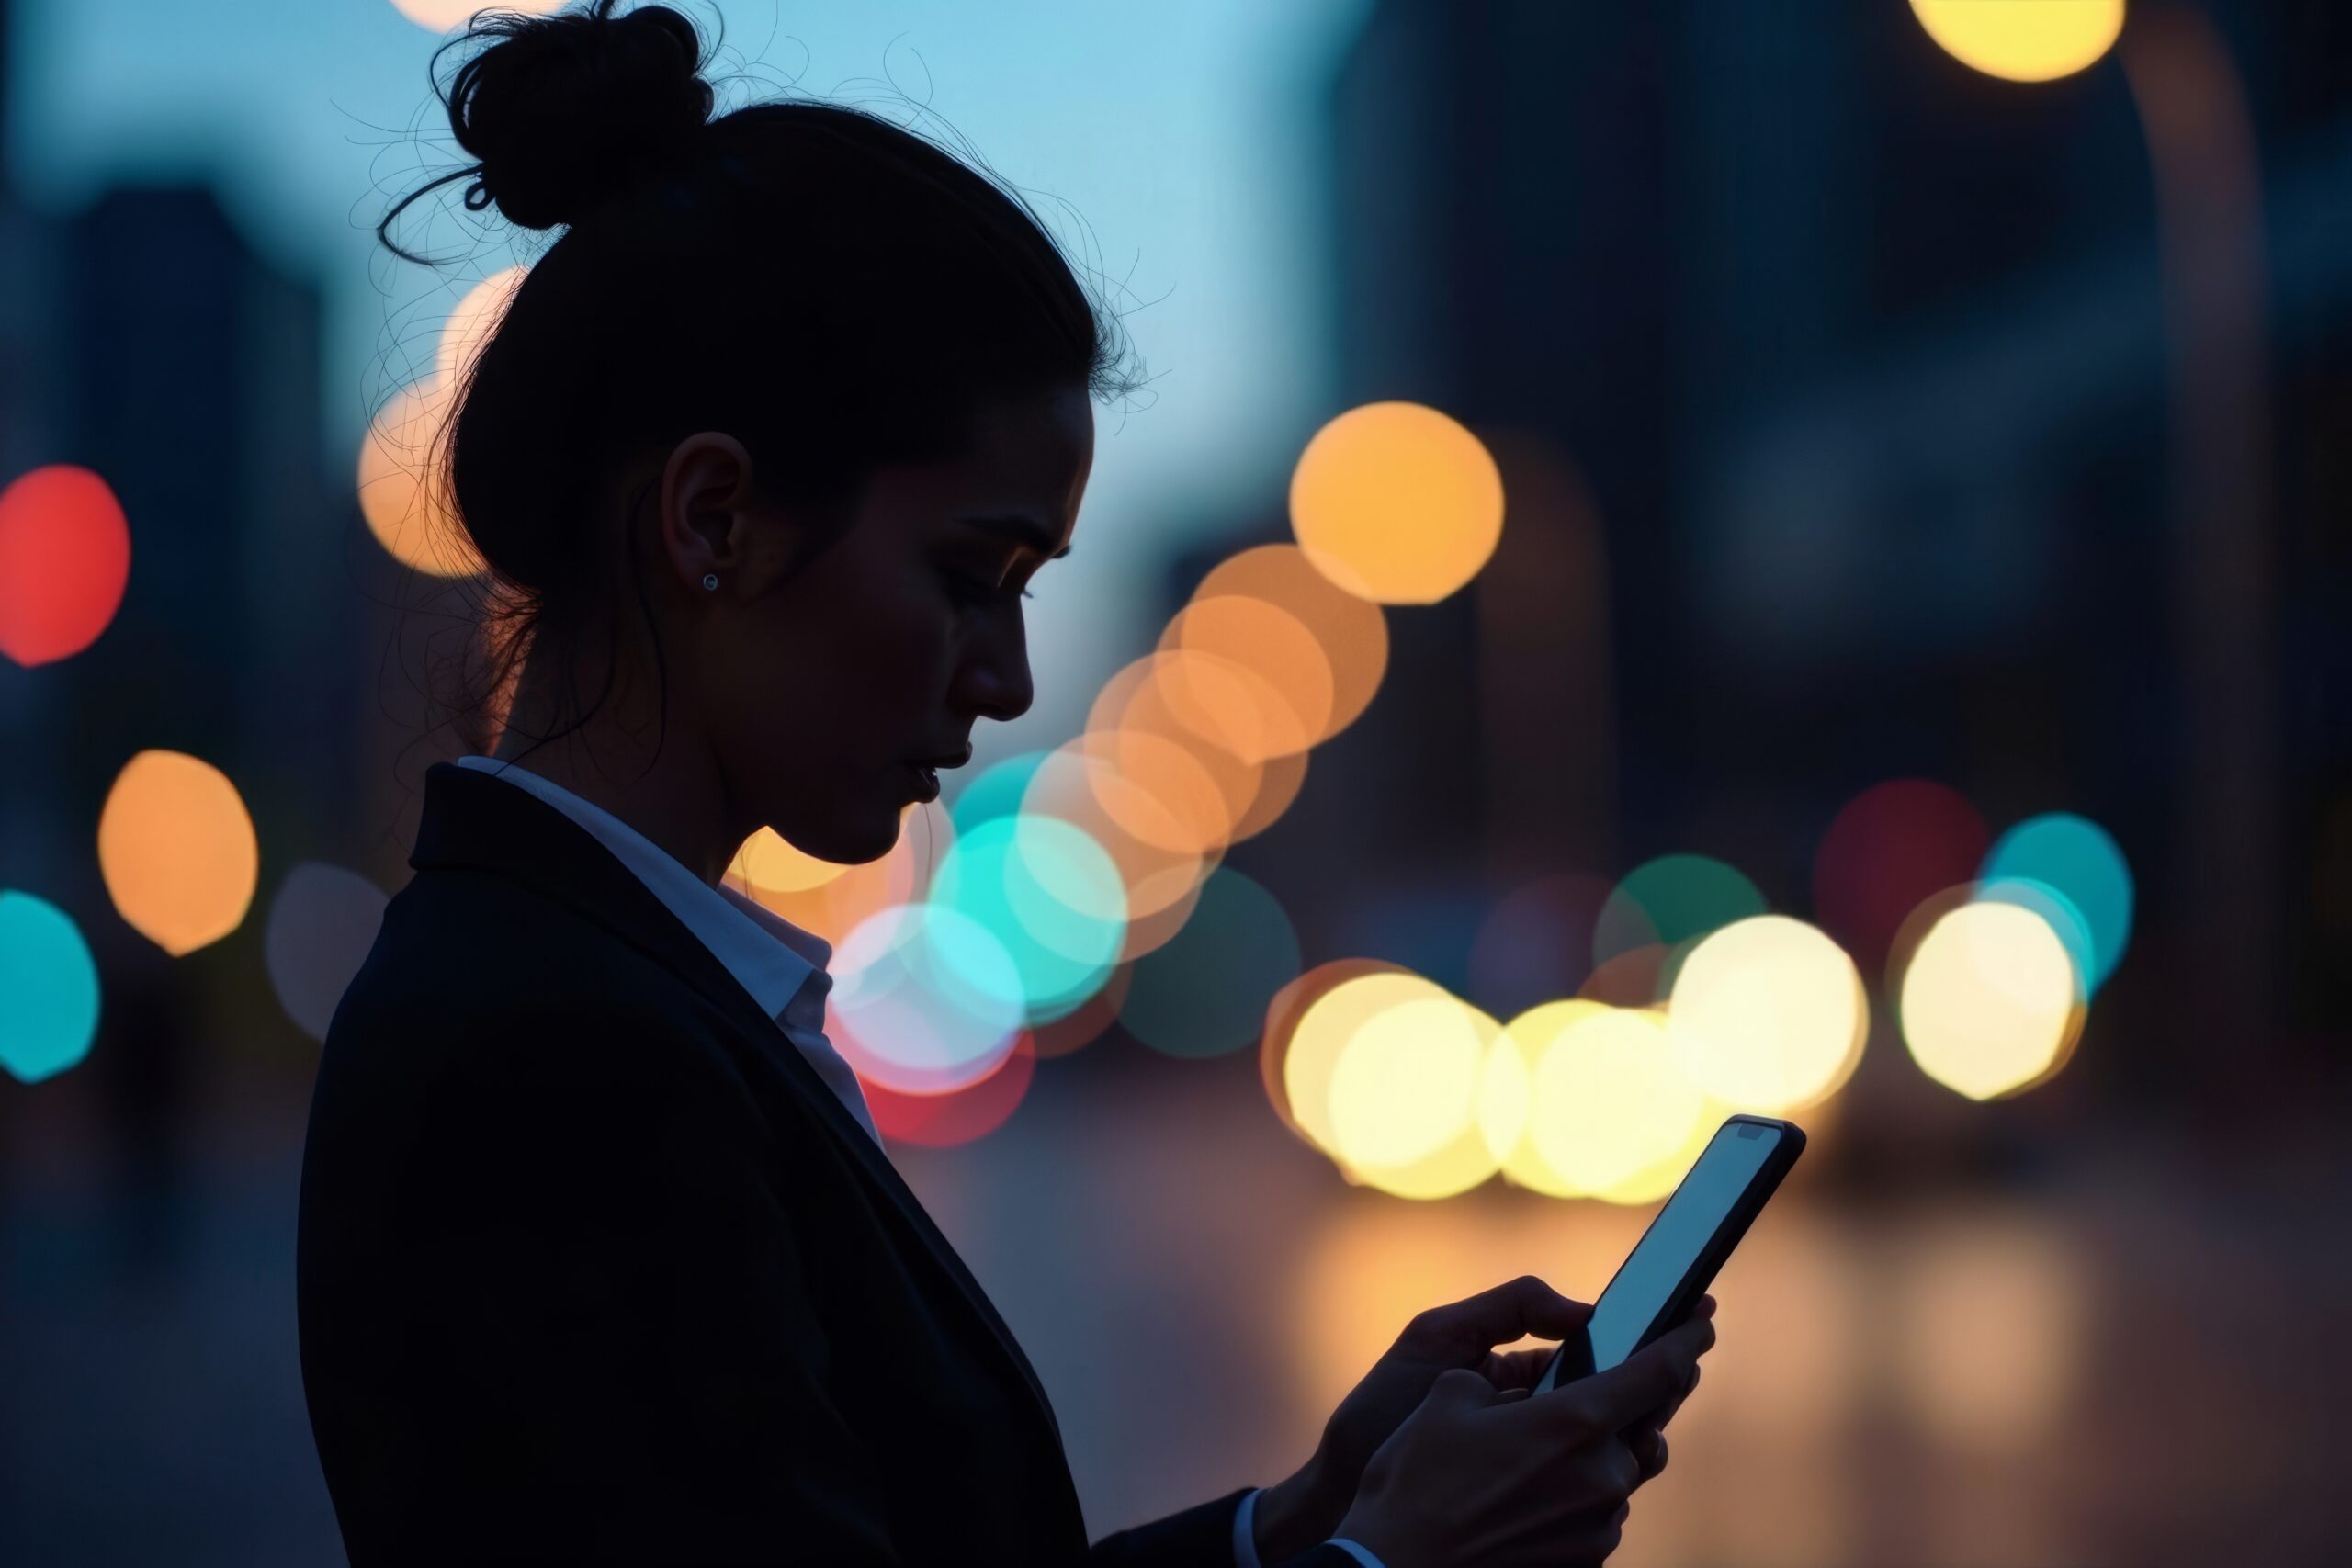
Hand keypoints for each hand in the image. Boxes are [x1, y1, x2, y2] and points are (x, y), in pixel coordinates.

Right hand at [1331, 1313, 1715, 1567]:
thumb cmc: (1415, 1478)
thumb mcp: (1451, 1394)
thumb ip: (1513, 1374)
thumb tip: (1538, 1391)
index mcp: (1575, 1423)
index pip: (1659, 1372)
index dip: (1686, 1341)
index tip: (1703, 1322)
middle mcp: (1602, 1476)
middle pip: (1645, 1425)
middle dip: (1632, 1400)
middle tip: (1618, 1379)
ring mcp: (1598, 1526)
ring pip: (1618, 1471)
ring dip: (1597, 1451)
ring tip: (1543, 1445)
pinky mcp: (1586, 1561)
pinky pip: (1597, 1510)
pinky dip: (1577, 1490)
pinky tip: (1529, 1489)